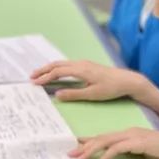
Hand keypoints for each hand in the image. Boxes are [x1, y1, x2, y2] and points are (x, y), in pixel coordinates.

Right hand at [31, 60, 147, 102]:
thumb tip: (57, 95)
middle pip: (57, 64)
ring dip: (49, 68)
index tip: (35, 83)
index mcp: (80, 70)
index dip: (45, 77)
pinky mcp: (87, 65)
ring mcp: (84, 63)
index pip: (58, 72)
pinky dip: (57, 68)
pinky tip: (55, 73)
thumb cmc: (111, 89)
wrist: (127, 80)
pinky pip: (67, 64)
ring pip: (62, 63)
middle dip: (43, 70)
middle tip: (31, 77)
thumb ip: (73, 94)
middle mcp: (80, 64)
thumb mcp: (92, 94)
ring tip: (39, 74)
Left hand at [69, 127, 158, 158]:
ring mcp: (132, 136)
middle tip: (70, 154)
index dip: (88, 140)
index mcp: (127, 133)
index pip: (104, 136)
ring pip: (105, 142)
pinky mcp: (137, 143)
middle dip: (84, 146)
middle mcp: (127, 132)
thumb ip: (129, 151)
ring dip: (90, 151)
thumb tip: (115, 157)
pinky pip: (117, 149)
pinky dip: (106, 156)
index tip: (76, 145)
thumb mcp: (142, 150)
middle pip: (100, 138)